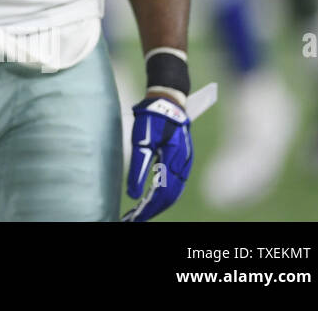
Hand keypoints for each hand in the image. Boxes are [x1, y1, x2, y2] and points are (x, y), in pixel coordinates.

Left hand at [122, 95, 193, 220]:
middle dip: (152, 210)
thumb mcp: (141, 142)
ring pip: (173, 191)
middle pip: (169, 197)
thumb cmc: (152, 118)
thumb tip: (132, 195)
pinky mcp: (182, 159)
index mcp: (174, 162)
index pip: (162, 195)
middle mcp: (183, 165)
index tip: (134, 218)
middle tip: (133, 218)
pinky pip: (174, 182)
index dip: (148, 209)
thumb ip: (138, 169)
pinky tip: (151, 197)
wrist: (167, 99)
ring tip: (140, 211)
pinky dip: (163, 193)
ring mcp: (184, 162)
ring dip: (157, 203)